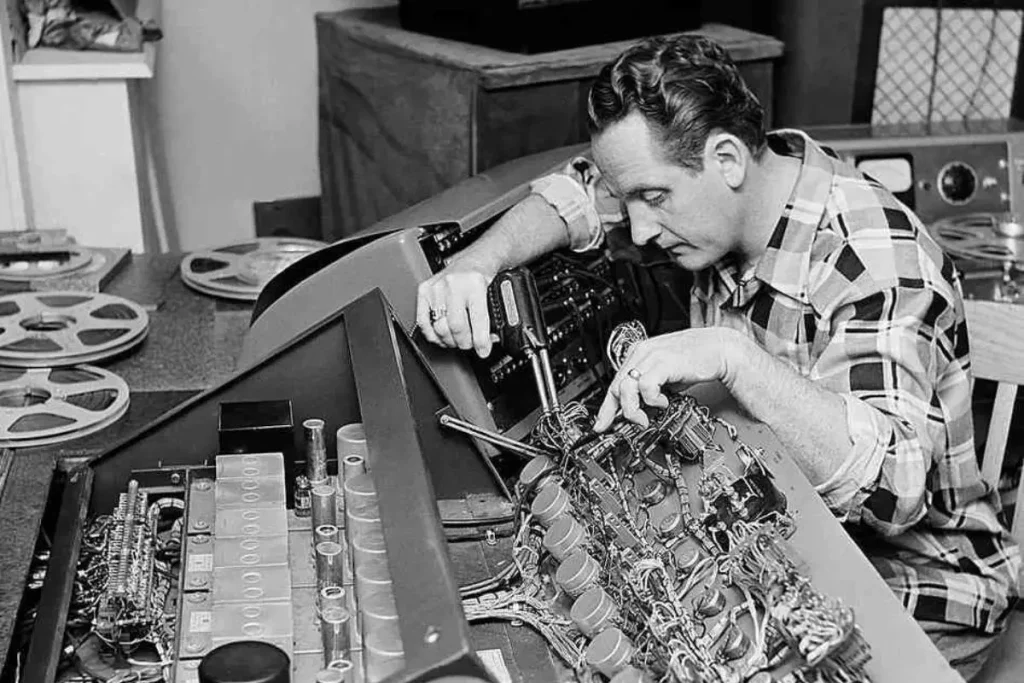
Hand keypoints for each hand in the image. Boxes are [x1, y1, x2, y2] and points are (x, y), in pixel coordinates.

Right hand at [416, 260, 494, 356]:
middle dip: (465, 342)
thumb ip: (490, 321)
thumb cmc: (483, 276)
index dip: (480, 341)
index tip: (483, 351)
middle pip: (456, 326)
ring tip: (458, 340)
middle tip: (470, 344)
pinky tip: (442, 336)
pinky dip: (432, 335)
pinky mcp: (424, 291)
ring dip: (450, 340)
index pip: (478, 320)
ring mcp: (437, 287)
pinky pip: (423, 321)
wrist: (474, 259)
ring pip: (439, 327)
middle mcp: (454, 284)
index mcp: (475, 284)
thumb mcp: (493, 295)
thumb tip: (486, 344)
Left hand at [593, 327, 745, 430]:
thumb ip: (650, 389)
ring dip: (633, 409)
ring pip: (625, 388)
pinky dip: (652, 399)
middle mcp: (641, 353)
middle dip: (617, 413)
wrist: (720, 349)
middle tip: (629, 425)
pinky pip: (646, 386)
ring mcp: (651, 357)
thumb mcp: (666, 377)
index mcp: (639, 354)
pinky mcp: (663, 362)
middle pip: (615, 387)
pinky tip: (663, 401)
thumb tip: (639, 410)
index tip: (602, 424)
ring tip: (646, 417)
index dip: (606, 408)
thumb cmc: (696, 360)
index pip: (614, 383)